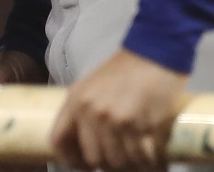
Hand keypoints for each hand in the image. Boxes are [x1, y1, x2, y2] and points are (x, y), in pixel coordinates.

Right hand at [0, 48, 47, 163]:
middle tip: (19, 162)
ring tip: (36, 161)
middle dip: (5, 159)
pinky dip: (36, 152)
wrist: (32, 55)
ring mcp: (14, 124)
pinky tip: (46, 155)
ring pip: (14, 149)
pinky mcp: (30, 125)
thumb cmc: (10, 62)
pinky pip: (31, 143)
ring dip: (22, 159)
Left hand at [51, 48, 188, 171]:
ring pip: (117, 161)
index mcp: (74, 100)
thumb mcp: (94, 86)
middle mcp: (89, 111)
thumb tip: (86, 144)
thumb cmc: (127, 70)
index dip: (70, 159)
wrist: (155, 53)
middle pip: (92, 158)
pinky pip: (139, 157)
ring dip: (130, 164)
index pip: (58, 140)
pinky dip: (148, 163)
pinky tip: (152, 159)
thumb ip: (85, 110)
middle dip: (108, 164)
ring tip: (139, 158)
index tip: (85, 165)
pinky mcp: (136, 123)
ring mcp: (112, 118)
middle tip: (122, 159)